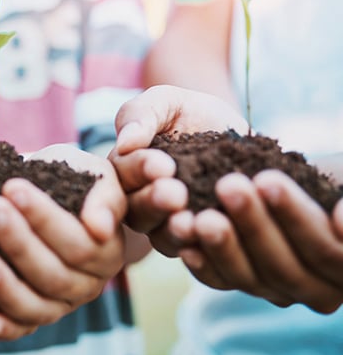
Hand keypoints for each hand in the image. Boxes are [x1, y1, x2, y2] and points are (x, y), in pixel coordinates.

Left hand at [0, 145, 127, 338]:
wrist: (50, 195)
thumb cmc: (71, 178)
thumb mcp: (93, 174)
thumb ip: (104, 196)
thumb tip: (99, 227)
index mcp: (107, 250)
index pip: (77, 241)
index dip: (43, 217)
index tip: (11, 187)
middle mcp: (88, 284)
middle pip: (54, 274)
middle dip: (17, 241)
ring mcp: (61, 305)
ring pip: (37, 305)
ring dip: (6, 285)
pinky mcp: (34, 317)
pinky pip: (22, 328)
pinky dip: (5, 327)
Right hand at [109, 85, 246, 254]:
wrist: (233, 133)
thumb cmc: (189, 112)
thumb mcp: (165, 101)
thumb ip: (140, 115)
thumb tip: (125, 143)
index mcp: (123, 170)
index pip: (121, 174)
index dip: (138, 171)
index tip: (162, 164)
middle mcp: (137, 203)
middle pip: (136, 211)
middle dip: (154, 202)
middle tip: (176, 193)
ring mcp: (165, 225)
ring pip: (162, 237)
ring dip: (175, 231)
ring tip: (191, 220)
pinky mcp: (197, 241)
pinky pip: (195, 252)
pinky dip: (203, 248)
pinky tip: (218, 235)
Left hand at [177, 170, 342, 312]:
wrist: (297, 186)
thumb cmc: (333, 180)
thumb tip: (340, 217)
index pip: (327, 251)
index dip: (296, 217)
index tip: (268, 181)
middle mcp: (320, 291)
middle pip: (285, 266)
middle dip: (253, 224)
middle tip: (228, 186)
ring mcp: (279, 292)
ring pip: (249, 278)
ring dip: (222, 245)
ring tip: (201, 216)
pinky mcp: (245, 285)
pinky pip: (221, 282)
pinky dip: (202, 264)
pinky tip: (184, 242)